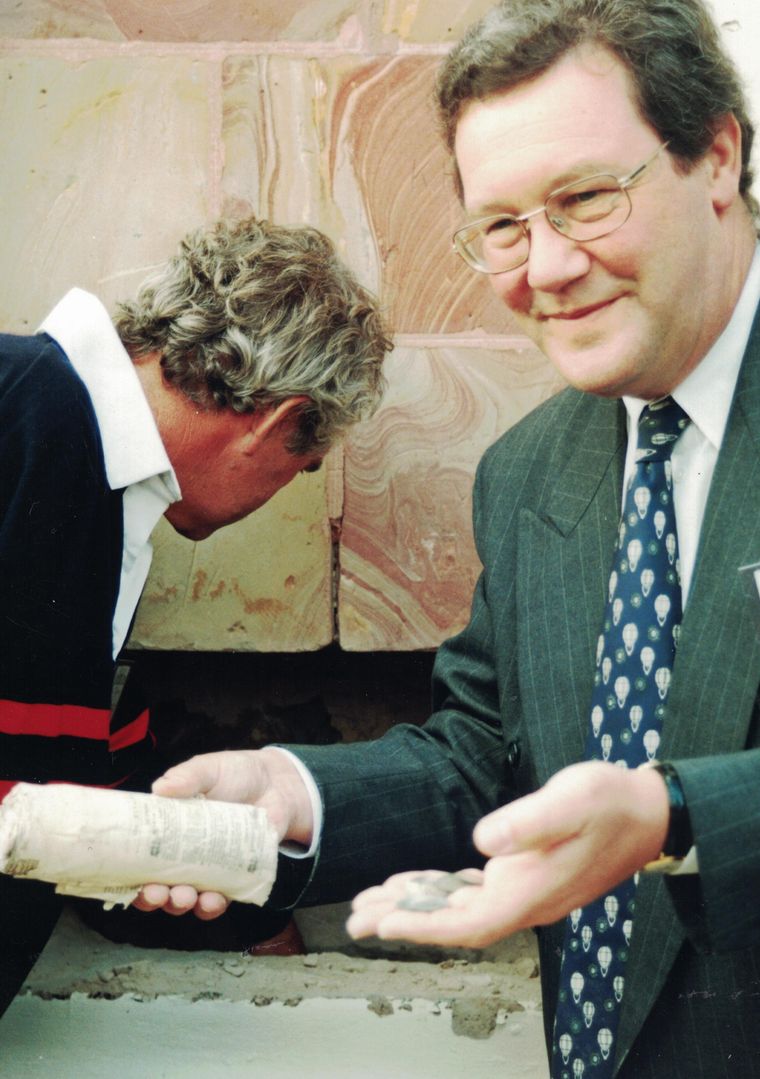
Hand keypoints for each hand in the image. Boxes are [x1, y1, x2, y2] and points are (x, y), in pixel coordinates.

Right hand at [132, 748, 314, 917]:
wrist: (277, 785)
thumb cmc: (236, 775)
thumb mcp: (208, 769)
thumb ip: (187, 777)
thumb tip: (160, 788)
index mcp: (167, 829)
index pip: (138, 855)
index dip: (127, 872)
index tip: (124, 878)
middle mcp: (182, 854)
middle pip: (157, 885)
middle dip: (152, 897)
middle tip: (157, 893)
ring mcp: (207, 868)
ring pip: (185, 898)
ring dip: (180, 904)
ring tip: (184, 897)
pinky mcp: (232, 877)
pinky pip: (219, 900)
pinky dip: (213, 906)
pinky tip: (213, 900)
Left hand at [347, 761, 668, 948]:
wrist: (645, 811)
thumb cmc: (609, 802)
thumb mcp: (572, 800)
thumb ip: (529, 822)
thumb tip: (483, 841)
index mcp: (533, 892)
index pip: (469, 923)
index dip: (424, 927)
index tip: (383, 925)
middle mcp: (524, 900)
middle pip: (454, 922)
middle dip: (404, 921)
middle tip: (354, 918)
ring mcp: (523, 890)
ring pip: (458, 908)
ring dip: (415, 905)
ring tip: (368, 903)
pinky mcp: (522, 875)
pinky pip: (471, 891)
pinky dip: (438, 889)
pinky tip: (412, 883)